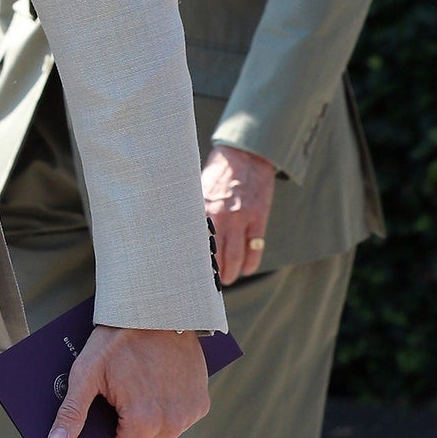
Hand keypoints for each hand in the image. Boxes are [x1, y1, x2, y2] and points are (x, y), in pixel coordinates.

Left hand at [47, 325, 208, 437]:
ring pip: (159, 437)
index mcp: (141, 422)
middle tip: (113, 404)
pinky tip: (153, 390)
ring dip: (145, 425)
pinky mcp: (201, 402)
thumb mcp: (86, 373)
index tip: (96, 430)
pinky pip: (178, 421)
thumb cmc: (119, 339)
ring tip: (133, 395)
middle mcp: (171, 424)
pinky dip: (165, 413)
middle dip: (122, 435)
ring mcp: (190, 414)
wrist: (160, 308)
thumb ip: (72, 413)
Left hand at [202, 143, 275, 285]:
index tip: (188, 275)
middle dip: (213, 272)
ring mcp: (240, 218)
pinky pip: (254, 247)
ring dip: (231, 272)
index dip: (192, 263)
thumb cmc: (218, 173)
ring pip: (235, 255)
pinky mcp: (257, 218)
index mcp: (202, 210)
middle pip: (215, 254)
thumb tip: (179, 231)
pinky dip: (251, 262)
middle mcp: (219, 216)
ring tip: (227, 279)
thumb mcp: (198, 189)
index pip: (195, 244)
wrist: (245, 155)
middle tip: (210, 283)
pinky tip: (247, 269)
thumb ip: (194, 211)